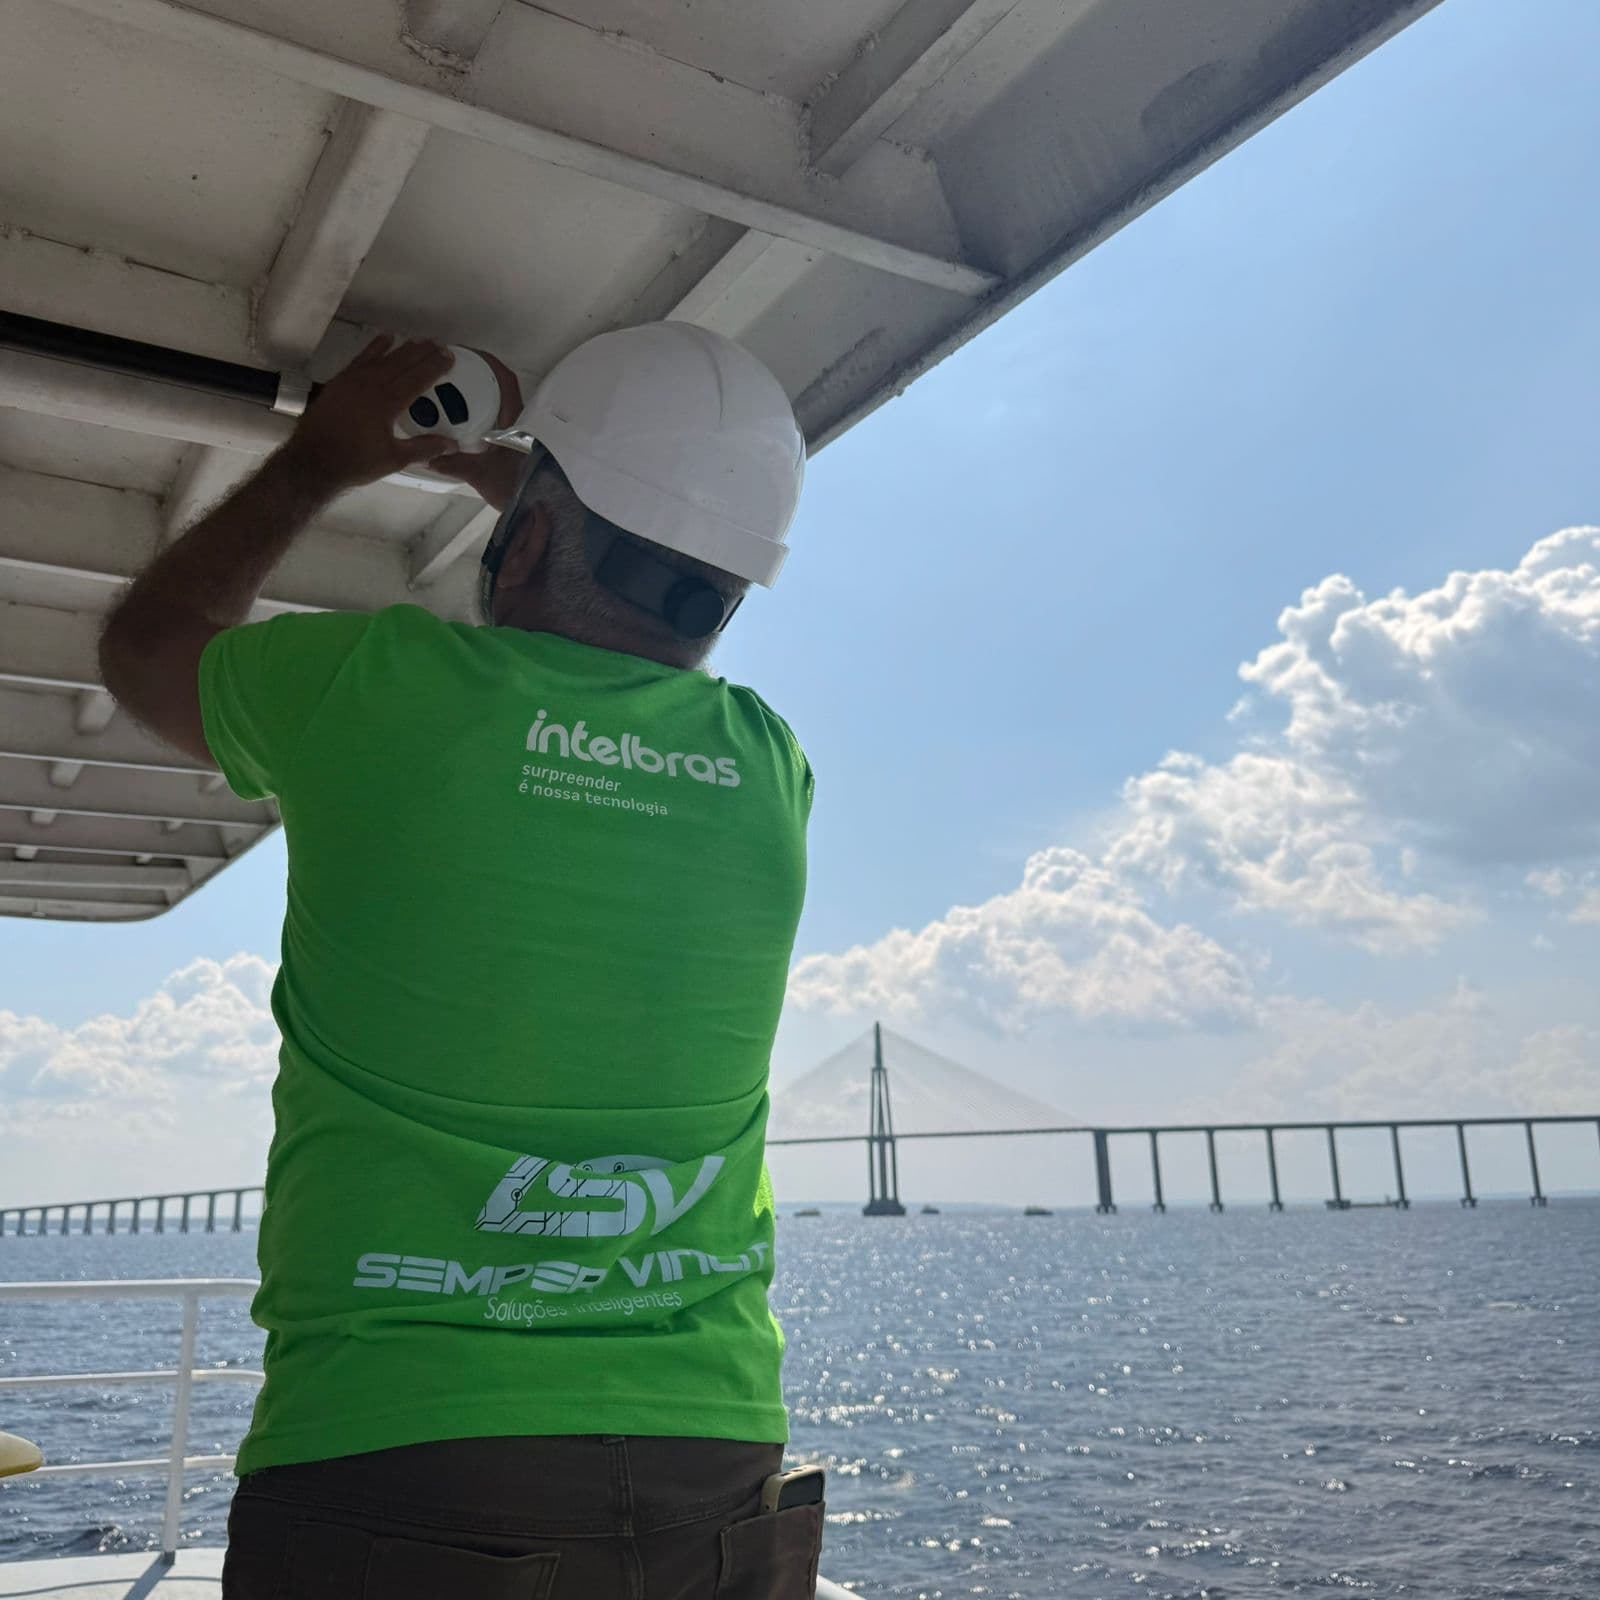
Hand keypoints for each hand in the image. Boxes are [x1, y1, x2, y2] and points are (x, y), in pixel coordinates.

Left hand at [281, 336, 454, 493]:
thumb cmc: (355, 462)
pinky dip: (375, 347)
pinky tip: (386, 338)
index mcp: (388, 403)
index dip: (435, 366)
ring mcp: (354, 380)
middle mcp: (372, 385)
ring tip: (419, 341)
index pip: (417, 379)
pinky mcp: (341, 381)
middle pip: (402, 363)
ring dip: (403, 348)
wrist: (312, 461)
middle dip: (422, 353)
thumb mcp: (394, 459)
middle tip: (439, 344)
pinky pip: (362, 358)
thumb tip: (452, 444)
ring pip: (384, 358)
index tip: (449, 356)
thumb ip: (423, 448)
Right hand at [428, 349, 527, 510]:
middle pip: (501, 391)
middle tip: (453, 374)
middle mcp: (523, 426)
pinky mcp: (518, 450)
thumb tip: (427, 456)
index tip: (468, 354)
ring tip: (453, 396)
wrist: (538, 515)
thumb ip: (455, 463)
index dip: (489, 364)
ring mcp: (521, 437)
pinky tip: (464, 426)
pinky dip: (482, 419)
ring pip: (500, 408)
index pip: (506, 382)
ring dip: (480, 399)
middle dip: (478, 379)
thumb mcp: (482, 476)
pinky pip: (498, 425)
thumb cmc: (517, 492)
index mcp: (518, 423)